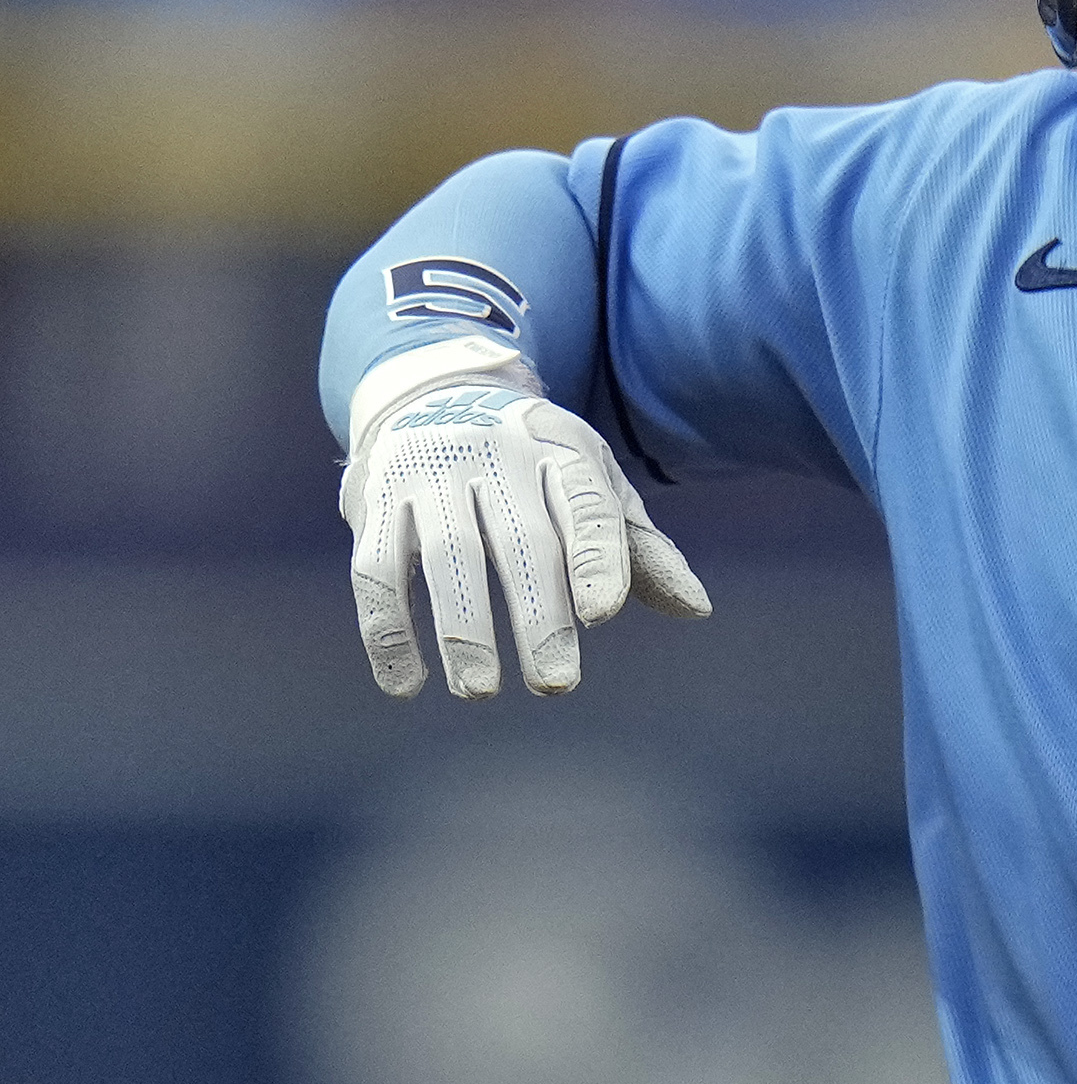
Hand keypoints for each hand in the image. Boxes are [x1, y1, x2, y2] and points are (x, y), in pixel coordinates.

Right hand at [339, 345, 710, 697]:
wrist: (436, 391)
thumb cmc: (537, 462)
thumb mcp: (593, 485)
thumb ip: (638, 549)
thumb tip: (696, 609)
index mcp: (561, 450)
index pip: (584, 505)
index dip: (595, 558)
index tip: (601, 616)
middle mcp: (493, 455)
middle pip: (519, 539)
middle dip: (537, 614)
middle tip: (556, 684)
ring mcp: (428, 473)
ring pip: (445, 555)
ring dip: (462, 628)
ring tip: (481, 692)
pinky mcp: (372, 500)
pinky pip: (374, 570)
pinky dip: (387, 631)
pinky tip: (407, 685)